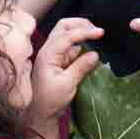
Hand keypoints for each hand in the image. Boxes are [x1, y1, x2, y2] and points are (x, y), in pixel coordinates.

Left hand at [26, 18, 103, 133]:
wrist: (38, 114)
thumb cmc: (49, 101)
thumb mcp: (67, 85)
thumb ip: (81, 67)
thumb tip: (95, 54)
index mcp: (48, 54)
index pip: (67, 35)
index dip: (85, 31)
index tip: (101, 33)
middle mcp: (49, 50)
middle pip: (63, 27)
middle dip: (81, 24)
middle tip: (97, 31)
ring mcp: (53, 55)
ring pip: (67, 35)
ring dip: (81, 33)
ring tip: (96, 37)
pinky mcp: (59, 61)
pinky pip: (71, 47)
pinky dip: (81, 45)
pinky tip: (91, 50)